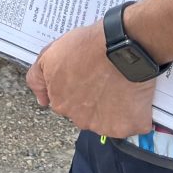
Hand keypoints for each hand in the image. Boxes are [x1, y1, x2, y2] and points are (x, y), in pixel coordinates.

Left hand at [27, 22, 157, 137]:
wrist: (121, 46)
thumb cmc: (88, 46)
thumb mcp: (50, 54)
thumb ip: (37, 79)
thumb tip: (41, 100)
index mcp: (60, 103)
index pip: (67, 103)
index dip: (78, 88)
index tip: (88, 77)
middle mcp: (80, 119)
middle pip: (87, 114)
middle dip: (94, 101)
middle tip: (105, 80)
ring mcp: (104, 126)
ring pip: (109, 121)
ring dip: (114, 109)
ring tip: (121, 86)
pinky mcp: (127, 127)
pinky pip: (132, 124)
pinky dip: (134, 113)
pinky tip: (134, 96)